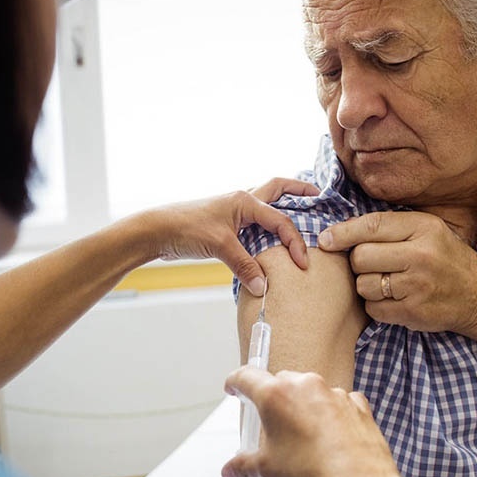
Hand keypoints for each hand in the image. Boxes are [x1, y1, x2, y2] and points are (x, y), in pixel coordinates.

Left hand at [149, 178, 318, 295]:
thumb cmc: (186, 229)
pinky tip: (272, 238)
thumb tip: (264, 287)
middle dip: (299, 190)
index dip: (295, 242)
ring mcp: (234, 212)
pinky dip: (267, 226)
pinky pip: (254, 222)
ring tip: (303, 211)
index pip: (280, 220)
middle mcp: (242, 201)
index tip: (303, 263)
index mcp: (245, 201)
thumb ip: (245, 266)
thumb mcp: (220, 247)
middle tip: (319, 195)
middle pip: (277, 189)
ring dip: (284, 205)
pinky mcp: (226, 225)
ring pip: (266, 203)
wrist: (157, 231)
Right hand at [221, 367, 407, 476]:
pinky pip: (339, 400)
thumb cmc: (312, 470)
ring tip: (303, 435)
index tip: (234, 387)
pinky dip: (332, 412)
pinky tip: (330, 434)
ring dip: (304, 405)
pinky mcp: (356, 403)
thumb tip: (232, 470)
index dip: (235, 382)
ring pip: (311, 389)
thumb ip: (244, 465)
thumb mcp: (267, 469)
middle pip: (280, 381)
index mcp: (275, 395)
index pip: (246, 376)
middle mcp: (304, 385)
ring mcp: (332, 392)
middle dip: (274, 398)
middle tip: (272, 422)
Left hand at [317, 211, 476, 333]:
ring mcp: (417, 286)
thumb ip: (389, 227)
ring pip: (363, 284)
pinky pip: (373, 308)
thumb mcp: (426, 231)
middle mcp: (421, 255)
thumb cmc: (444, 259)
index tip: (325, 240)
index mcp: (423, 228)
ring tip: (387, 282)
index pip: (371, 226)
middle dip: (359, 262)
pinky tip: (394, 299)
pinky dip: (376, 306)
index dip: (342, 233)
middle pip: (361, 257)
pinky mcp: (413, 312)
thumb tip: (338, 231)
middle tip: (374, 265)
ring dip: (367, 285)